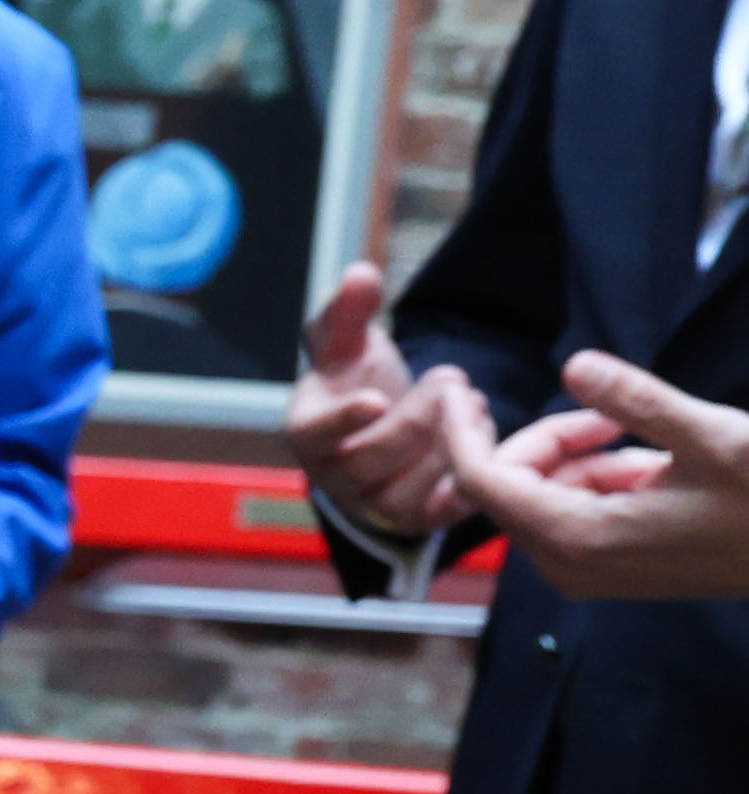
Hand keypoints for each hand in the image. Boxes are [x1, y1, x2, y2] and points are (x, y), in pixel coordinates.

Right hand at [286, 258, 485, 539]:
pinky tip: (487, 441)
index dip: (342, 420)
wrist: (376, 437)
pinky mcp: (414, 521)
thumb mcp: (349, 347)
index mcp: (306, 433)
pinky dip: (467, 482)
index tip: (376, 399)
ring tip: (478, 407)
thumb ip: (351, 312)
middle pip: (368, 460)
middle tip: (454, 380)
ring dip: (448, 447)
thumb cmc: (356, 384)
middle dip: (417, 420)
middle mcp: (331, 477)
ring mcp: (372, 504)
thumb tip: (360, 273)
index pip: (312, 435)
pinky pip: (441, 514)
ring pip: (406, 491)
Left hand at [447, 351, 748, 597]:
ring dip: (578, 454)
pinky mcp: (611, 567)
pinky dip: (598, 475)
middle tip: (612, 415)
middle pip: (508, 484)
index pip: (481, 480)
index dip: (459, 430)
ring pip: (543, 493)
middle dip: (545, 437)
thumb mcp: (711, 437)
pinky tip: (654, 464)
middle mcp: (570, 566)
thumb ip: (638, 401)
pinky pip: (574, 509)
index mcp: (579, 538)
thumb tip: (574, 363)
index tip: (455, 385)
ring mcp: (589, 572)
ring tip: (651, 442)